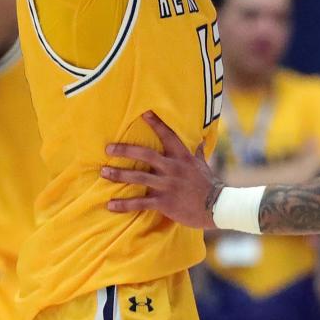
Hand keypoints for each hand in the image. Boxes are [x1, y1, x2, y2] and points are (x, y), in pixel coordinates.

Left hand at [102, 112, 220, 227]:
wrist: (216, 206)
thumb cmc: (208, 183)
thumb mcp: (201, 163)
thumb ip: (196, 151)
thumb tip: (200, 138)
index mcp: (182, 156)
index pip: (168, 136)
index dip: (156, 124)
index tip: (144, 113)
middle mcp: (173, 168)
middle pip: (146, 155)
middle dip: (125, 151)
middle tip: (108, 149)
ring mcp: (168, 185)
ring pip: (139, 178)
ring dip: (119, 175)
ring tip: (103, 172)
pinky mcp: (164, 202)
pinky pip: (140, 203)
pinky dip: (124, 205)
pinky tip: (110, 205)